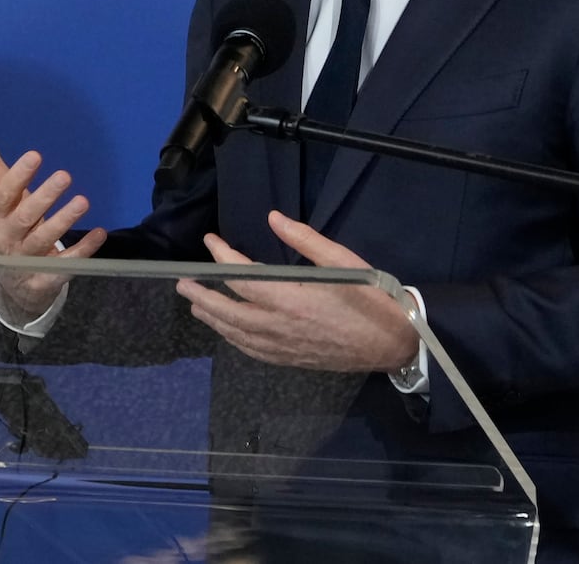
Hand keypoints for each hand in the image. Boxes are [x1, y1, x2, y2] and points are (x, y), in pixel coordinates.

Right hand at [0, 125, 106, 321]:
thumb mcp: (0, 198)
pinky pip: (65, 265)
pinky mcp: (45, 279)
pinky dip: (82, 251)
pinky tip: (99, 233)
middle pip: (24, 219)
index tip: (35, 155)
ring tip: (83, 201)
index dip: (18, 177)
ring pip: (43, 241)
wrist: (15, 283)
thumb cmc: (9, 227)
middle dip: (44, 198)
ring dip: (63, 221)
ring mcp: (25, 261)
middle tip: (65, 175)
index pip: (3, 195)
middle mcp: (7, 238)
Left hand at [174, 211, 417, 373]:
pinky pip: (252, 351)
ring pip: (236, 334)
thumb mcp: (343, 260)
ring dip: (213, 318)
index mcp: (291, 298)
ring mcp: (284, 346)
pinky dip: (233, 339)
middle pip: (229, 311)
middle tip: (183, 282)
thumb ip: (305, 240)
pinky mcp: (291, 360)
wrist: (396, 342)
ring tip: (195, 304)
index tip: (211, 242)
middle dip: (203, 295)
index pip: (243, 278)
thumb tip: (273, 217)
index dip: (222, 259)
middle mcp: (280, 326)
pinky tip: (226, 331)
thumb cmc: (372, 298)